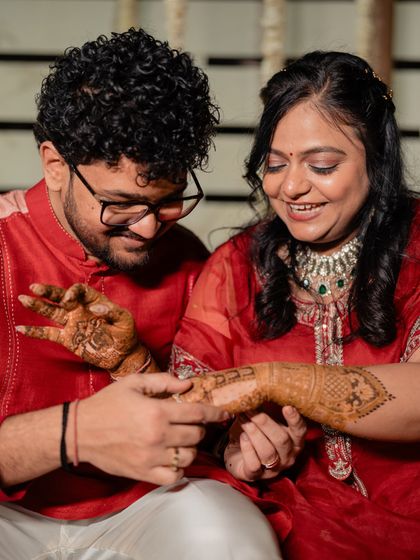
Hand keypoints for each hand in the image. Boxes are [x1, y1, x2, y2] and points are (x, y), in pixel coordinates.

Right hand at [16, 283, 138, 370]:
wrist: (123, 355)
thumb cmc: (126, 334)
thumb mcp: (125, 320)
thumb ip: (112, 312)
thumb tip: (97, 308)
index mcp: (94, 301)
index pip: (79, 290)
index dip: (72, 292)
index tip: (68, 300)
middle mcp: (80, 310)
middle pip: (61, 298)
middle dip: (48, 292)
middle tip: (34, 288)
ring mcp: (73, 324)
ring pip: (52, 312)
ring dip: (38, 306)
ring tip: (23, 299)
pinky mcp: (68, 339)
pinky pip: (49, 333)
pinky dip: (35, 332)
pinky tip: (21, 328)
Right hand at [75, 373, 229, 484]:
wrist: (79, 431)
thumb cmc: (107, 404)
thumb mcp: (133, 384)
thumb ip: (164, 381)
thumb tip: (188, 384)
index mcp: (157, 412)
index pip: (197, 413)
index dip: (215, 413)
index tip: (224, 413)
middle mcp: (158, 436)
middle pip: (196, 435)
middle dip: (199, 428)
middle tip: (192, 424)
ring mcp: (151, 457)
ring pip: (188, 457)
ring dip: (191, 448)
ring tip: (182, 440)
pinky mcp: (143, 473)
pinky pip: (173, 477)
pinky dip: (179, 469)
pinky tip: (174, 459)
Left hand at [224, 406, 306, 480]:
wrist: (237, 454)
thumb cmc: (254, 433)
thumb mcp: (264, 420)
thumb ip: (267, 408)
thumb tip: (259, 388)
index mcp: (294, 441)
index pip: (300, 431)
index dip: (295, 420)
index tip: (287, 407)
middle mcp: (287, 456)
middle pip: (281, 440)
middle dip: (264, 422)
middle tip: (250, 409)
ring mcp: (273, 469)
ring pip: (267, 452)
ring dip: (253, 432)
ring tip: (243, 419)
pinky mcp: (256, 476)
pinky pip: (254, 464)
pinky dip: (247, 448)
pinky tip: (242, 437)